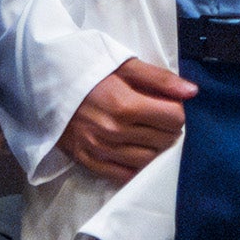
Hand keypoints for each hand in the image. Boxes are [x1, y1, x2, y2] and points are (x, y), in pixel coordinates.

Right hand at [58, 58, 196, 183]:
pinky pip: (124, 175)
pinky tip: (135, 150)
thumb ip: (160, 79)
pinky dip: (135, 166)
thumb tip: (193, 92)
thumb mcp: (124, 64)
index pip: (174, 118)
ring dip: (155, 147)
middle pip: (164, 140)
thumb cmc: (88, 69)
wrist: (45, 81)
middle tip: (158, 116)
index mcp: (124, 104)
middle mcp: (114, 131)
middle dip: (168, 128)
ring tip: (147, 131)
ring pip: (148, 160)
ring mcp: (100, 149)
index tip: (168, 103)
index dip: (177, 110)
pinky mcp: (88, 161)